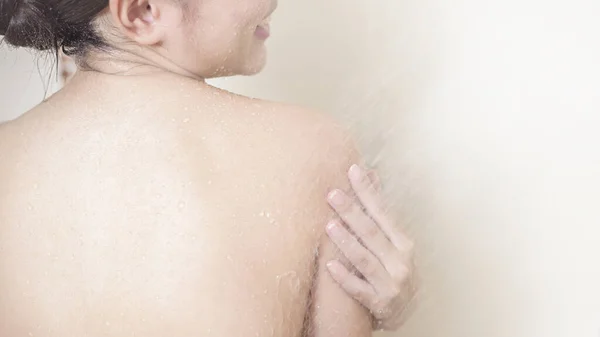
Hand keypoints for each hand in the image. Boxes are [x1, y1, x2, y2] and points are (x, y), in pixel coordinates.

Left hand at [325, 164, 417, 330]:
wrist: (404, 313)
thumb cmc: (394, 272)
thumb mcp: (393, 244)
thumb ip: (380, 215)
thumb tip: (372, 176)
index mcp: (403, 244)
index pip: (382, 212)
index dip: (367, 191)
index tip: (352, 170)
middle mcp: (401, 262)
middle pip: (372, 233)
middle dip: (352, 212)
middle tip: (332, 194)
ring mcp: (392, 284)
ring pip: (365, 260)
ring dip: (346, 242)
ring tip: (328, 225)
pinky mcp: (381, 305)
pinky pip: (360, 290)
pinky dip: (345, 278)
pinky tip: (330, 265)